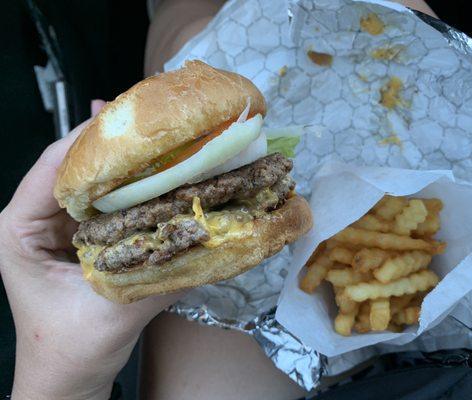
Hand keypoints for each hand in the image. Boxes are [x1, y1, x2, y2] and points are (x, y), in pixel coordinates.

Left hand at [0, 101, 181, 399]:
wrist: (68, 376)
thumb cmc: (69, 349)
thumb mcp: (113, 313)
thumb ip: (159, 277)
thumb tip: (209, 239)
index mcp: (19, 230)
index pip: (52, 170)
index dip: (91, 143)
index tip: (132, 125)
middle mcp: (36, 217)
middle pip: (72, 166)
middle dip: (113, 146)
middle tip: (154, 125)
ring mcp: (59, 223)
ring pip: (91, 179)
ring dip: (125, 164)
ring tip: (160, 139)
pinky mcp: (81, 232)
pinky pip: (106, 200)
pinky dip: (132, 187)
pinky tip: (158, 172)